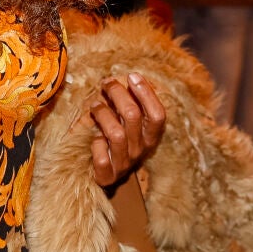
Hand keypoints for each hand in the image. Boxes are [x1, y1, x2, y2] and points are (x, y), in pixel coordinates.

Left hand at [79, 73, 166, 187]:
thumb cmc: (118, 140)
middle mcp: (140, 149)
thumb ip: (127, 104)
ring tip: (95, 105)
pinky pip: (101, 158)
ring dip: (103, 114)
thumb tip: (122, 79)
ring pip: (116, 134)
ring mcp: (124, 163)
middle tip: (107, 82)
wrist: (108, 175)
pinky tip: (94, 138)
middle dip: (117, 94)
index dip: (146, 93)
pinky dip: (96, 145)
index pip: (157, 115)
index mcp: (151, 136)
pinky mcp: (107, 176)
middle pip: (133, 116)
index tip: (132, 75)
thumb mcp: (128, 123)